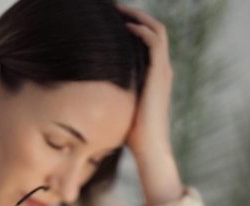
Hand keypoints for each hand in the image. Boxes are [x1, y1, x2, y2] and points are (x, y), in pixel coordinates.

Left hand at [117, 5, 183, 205]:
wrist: (148, 148)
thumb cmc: (131, 137)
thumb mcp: (119, 109)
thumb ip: (111, 96)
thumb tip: (87, 94)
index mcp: (154, 78)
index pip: (147, 43)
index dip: (131, 29)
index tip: (110, 24)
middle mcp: (161, 71)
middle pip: (153, 30)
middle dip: (133, 17)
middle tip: (112, 9)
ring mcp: (162, 71)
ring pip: (156, 30)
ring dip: (137, 17)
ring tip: (117, 10)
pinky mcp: (160, 74)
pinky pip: (154, 40)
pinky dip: (140, 29)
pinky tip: (123, 27)